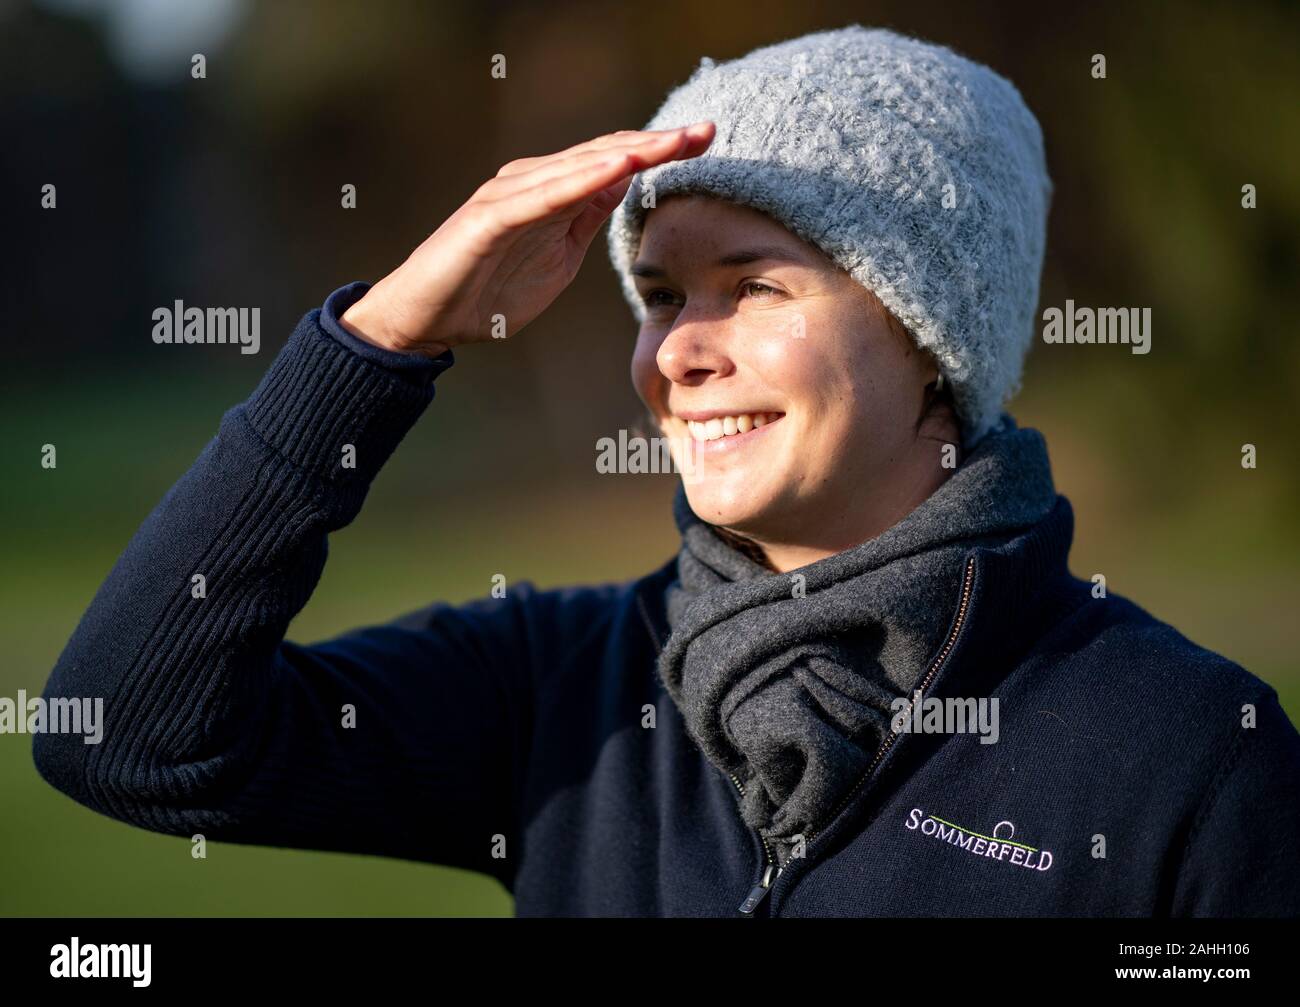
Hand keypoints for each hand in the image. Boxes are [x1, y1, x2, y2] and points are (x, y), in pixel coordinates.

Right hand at [340, 122, 716, 355]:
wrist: (426, 321)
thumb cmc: (488, 292)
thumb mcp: (557, 256)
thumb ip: (585, 217)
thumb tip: (622, 184)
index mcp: (551, 192)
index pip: (614, 163)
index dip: (660, 151)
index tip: (706, 141)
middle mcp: (532, 182)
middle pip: (604, 154)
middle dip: (658, 142)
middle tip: (708, 130)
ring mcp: (509, 196)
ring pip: (580, 166)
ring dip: (630, 151)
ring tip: (675, 141)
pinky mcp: (489, 218)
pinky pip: (544, 195)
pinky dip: (582, 179)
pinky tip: (620, 166)